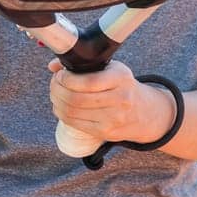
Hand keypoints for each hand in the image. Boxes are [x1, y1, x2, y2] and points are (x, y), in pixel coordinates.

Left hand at [46, 59, 174, 146]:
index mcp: (121, 78)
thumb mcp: (110, 68)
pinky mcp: (105, 132)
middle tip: (54, 83)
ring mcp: (113, 119)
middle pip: (76, 99)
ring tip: (56, 94)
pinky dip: (62, 113)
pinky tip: (61, 106)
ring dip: (57, 102)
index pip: (88, 82)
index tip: (60, 74)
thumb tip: (53, 65)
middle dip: (57, 90)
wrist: (143, 111)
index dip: (67, 79)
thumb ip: (83, 64)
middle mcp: (120, 99)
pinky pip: (75, 123)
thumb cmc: (121, 85)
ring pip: (72, 112)